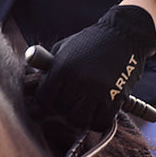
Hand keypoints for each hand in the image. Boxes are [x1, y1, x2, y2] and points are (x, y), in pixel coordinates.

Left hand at [33, 4, 155, 132]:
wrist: (124, 34)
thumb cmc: (90, 40)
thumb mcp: (63, 48)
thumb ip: (49, 67)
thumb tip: (32, 88)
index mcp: (63, 67)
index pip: (43, 98)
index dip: (43, 103)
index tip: (48, 102)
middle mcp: (79, 80)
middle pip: (60, 111)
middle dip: (61, 109)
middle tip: (67, 103)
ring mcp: (98, 91)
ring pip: (79, 120)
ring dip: (78, 117)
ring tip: (81, 109)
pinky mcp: (115, 98)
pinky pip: (100, 122)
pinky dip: (96, 121)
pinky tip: (96, 112)